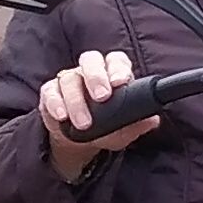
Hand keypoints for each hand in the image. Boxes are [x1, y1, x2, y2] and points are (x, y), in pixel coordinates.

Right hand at [39, 51, 155, 179]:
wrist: (80, 141)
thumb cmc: (106, 127)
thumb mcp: (124, 130)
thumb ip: (138, 123)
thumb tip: (152, 120)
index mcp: (111, 73)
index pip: (116, 60)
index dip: (118, 68)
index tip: (121, 82)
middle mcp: (89, 72)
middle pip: (90, 61)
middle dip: (96, 77)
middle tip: (102, 97)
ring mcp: (69, 80)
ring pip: (70, 79)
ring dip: (77, 101)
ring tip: (84, 123)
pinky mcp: (51, 92)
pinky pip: (50, 91)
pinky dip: (55, 103)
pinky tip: (62, 116)